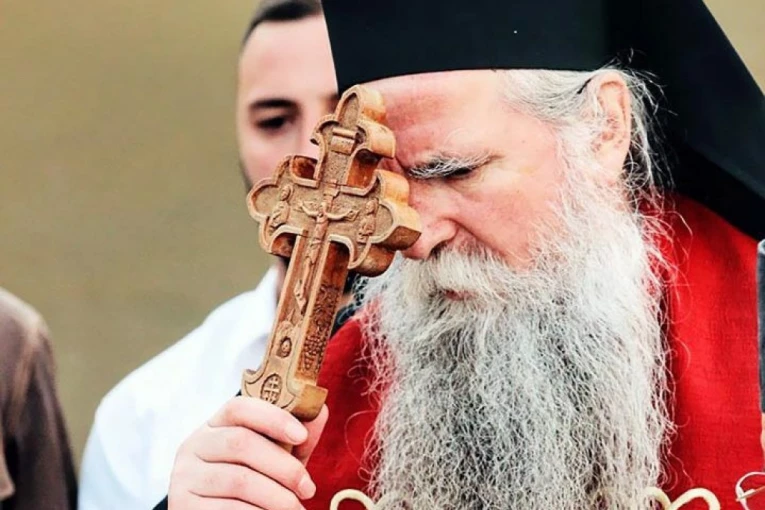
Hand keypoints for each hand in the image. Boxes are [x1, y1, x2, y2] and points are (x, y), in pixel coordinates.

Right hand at [167, 396, 328, 509]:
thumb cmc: (251, 488)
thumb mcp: (274, 459)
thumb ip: (294, 438)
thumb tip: (318, 411)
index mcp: (215, 425)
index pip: (239, 407)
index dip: (273, 417)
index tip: (301, 435)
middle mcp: (194, 446)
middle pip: (241, 443)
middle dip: (283, 466)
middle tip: (308, 488)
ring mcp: (184, 476)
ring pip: (239, 480)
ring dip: (277, 497)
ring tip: (296, 508)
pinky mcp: (183, 505)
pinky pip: (229, 508)